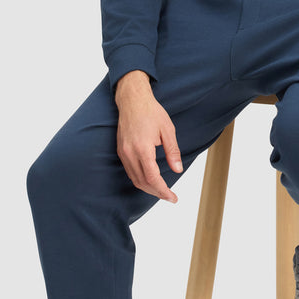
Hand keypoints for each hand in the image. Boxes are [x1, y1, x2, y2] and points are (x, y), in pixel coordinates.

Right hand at [114, 71, 181, 202]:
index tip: (173, 197)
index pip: (152, 178)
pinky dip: (140, 180)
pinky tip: (150, 180)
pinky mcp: (121, 151)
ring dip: (148, 188)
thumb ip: (172, 152)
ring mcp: (123, 153)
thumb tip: (177, 169)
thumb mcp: (168, 130)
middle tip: (170, 197)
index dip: (163, 191)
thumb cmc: (151, 112)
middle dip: (157, 193)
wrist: (132, 100)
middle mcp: (130, 153)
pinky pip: (130, 171)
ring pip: (135, 179)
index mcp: (143, 149)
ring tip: (162, 191)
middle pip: (143, 183)